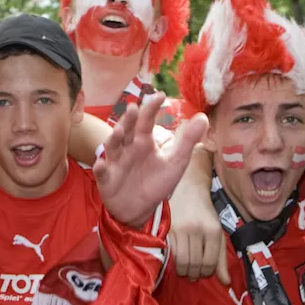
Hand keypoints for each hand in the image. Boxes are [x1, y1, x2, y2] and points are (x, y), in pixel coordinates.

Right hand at [95, 92, 207, 229]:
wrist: (139, 209)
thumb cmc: (156, 181)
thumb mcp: (175, 162)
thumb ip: (187, 141)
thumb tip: (203, 117)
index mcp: (143, 141)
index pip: (146, 120)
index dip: (151, 108)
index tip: (160, 95)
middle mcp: (128, 148)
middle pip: (126, 129)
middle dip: (129, 119)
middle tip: (135, 108)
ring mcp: (116, 162)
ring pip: (112, 147)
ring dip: (114, 138)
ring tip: (119, 131)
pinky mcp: (107, 179)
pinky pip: (102, 173)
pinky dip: (100, 168)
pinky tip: (101, 164)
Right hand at [168, 149, 229, 283]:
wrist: (187, 188)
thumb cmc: (204, 213)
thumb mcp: (217, 233)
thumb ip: (221, 258)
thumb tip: (225, 282)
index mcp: (213, 231)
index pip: (210, 263)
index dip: (206, 272)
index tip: (203, 272)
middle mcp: (197, 230)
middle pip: (195, 265)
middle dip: (194, 274)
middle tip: (192, 273)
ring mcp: (180, 229)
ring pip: (181, 262)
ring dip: (183, 271)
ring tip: (184, 269)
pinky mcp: (166, 229)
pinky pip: (170, 254)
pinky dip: (173, 262)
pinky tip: (175, 261)